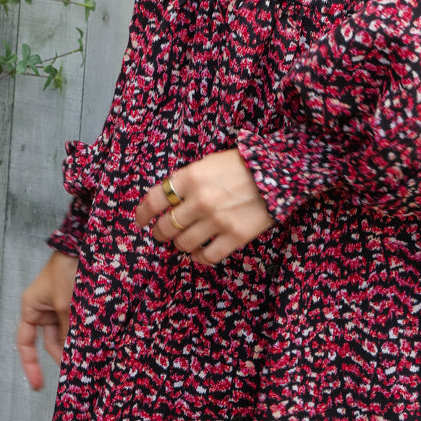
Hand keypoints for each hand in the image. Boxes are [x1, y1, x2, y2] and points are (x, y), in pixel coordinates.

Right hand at [17, 250, 79, 390]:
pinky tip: (96, 345)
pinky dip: (85, 334)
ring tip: (89, 360)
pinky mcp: (77, 303)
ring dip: (77, 345)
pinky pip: (78, 325)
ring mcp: (61, 306)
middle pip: (51, 342)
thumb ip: (68, 331)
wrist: (85, 245)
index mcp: (32, 308)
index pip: (26, 344)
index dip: (30, 365)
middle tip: (76, 373)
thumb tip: (74, 356)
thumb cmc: (67, 269)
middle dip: (62, 356)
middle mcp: (44, 309)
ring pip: (67, 334)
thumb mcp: (65, 305)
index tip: (38, 385)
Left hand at [135, 148, 274, 266]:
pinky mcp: (234, 236)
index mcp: (190, 177)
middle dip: (160, 232)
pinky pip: (207, 256)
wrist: (280, 172)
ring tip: (183, 241)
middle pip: (166, 226)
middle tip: (161, 233)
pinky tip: (200, 253)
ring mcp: (217, 220)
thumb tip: (169, 202)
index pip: (154, 200)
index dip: (142, 214)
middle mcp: (199, 201)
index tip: (141, 221)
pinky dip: (199, 257)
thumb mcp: (209, 163)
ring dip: (179, 244)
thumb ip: (187, 181)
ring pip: (183, 244)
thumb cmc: (243, 165)